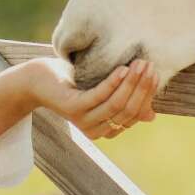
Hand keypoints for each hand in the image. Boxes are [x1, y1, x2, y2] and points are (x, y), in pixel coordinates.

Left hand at [26, 56, 159, 138]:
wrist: (38, 79)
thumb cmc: (74, 82)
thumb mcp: (103, 91)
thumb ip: (124, 101)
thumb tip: (151, 116)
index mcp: (106, 129)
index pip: (135, 115)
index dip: (147, 95)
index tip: (156, 74)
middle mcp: (96, 130)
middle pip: (128, 110)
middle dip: (142, 87)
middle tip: (150, 65)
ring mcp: (84, 121)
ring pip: (116, 104)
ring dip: (131, 82)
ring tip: (140, 64)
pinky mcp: (73, 108)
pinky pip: (99, 96)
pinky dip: (114, 82)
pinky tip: (122, 69)